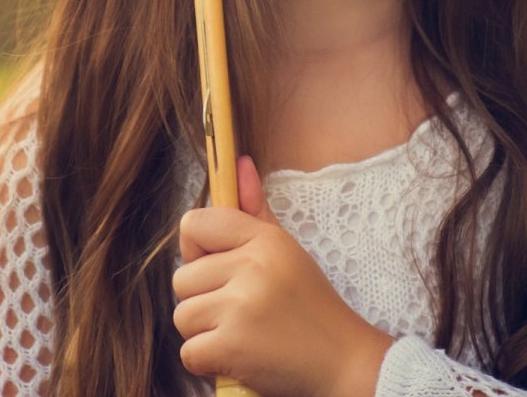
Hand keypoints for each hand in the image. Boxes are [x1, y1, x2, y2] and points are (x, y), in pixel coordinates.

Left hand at [173, 155, 396, 396]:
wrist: (344, 363)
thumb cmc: (312, 307)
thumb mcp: (288, 253)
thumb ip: (256, 210)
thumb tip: (239, 164)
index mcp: (264, 240)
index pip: (194, 224)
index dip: (197, 251)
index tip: (218, 270)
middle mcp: (251, 267)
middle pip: (182, 278)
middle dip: (203, 300)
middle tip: (240, 313)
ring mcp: (240, 308)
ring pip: (183, 316)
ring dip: (204, 333)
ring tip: (241, 335)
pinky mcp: (232, 347)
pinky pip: (189, 352)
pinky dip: (208, 362)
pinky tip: (238, 358)